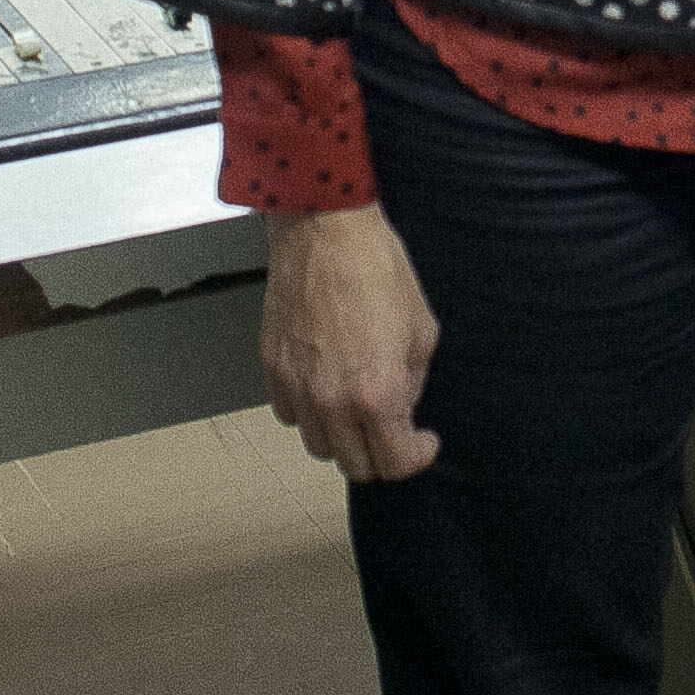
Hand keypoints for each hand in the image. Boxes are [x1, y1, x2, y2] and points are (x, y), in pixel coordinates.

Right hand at [261, 202, 442, 481]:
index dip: (416, 457)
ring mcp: (296, 386)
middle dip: (380, 453)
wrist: (325, 230)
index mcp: (376, 392)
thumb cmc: (374, 267)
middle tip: (393, 429)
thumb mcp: (420, 328)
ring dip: (342, 437)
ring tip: (358, 408)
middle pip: (354, 465)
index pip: (394, 462)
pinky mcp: (272, 368)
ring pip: (317, 445)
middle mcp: (331, 400)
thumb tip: (403, 405)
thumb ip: (413, 380)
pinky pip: (289, 414)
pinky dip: (308, 412)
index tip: (422, 442)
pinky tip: (325, 387)